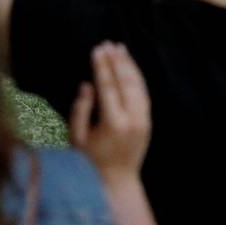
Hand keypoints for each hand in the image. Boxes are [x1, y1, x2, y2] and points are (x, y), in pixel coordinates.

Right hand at [68, 43, 151, 187]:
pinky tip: (130, 67)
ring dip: (129, 65)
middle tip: (108, 43)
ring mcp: (143, 121)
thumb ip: (80, 109)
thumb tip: (87, 85)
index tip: (96, 49)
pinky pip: (144, 94)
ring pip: (139, 85)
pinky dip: (137, 77)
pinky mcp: (148, 122)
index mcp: (114, 123)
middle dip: (117, 61)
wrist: (117, 181)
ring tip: (121, 48)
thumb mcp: (77, 137)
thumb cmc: (90, 160)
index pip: (107, 86)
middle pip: (126, 82)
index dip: (101, 66)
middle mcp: (133, 120)